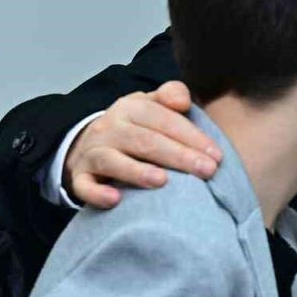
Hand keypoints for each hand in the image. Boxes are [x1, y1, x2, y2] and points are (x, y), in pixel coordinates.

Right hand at [63, 81, 222, 208]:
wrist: (89, 144)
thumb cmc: (134, 128)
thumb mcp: (150, 106)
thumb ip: (171, 96)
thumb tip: (183, 101)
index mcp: (131, 107)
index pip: (163, 119)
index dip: (191, 136)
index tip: (216, 156)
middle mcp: (110, 127)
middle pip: (145, 141)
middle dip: (178, 156)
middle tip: (207, 171)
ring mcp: (92, 152)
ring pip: (112, 160)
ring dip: (137, 171)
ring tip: (162, 181)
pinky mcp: (80, 177)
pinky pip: (84, 186)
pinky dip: (97, 193)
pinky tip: (115, 200)